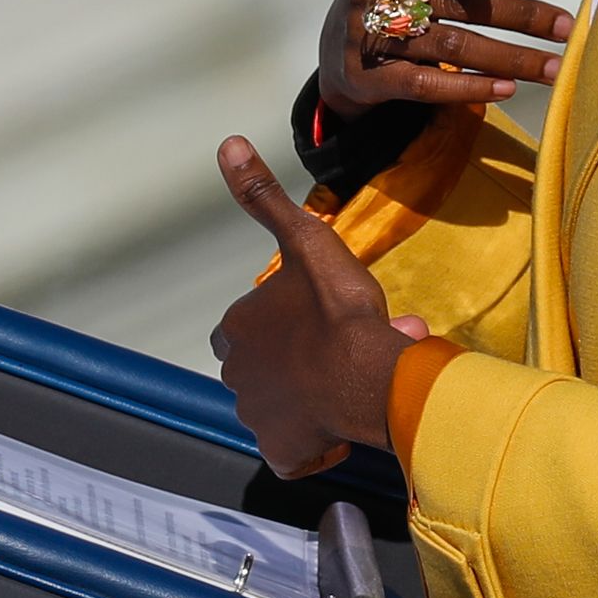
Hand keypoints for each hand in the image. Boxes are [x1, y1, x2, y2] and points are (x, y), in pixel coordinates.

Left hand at [207, 136, 438, 476]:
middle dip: (302, 362)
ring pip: (283, 406)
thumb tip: (227, 144)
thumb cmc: (338, 310)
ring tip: (354, 383)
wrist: (370, 376)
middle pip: (267, 367)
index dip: (284, 324)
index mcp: (236, 328)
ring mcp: (257, 418)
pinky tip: (341, 427)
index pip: (248, 327)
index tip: (318, 321)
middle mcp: (235, 375)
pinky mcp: (282, 453)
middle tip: (345, 350)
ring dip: (312, 398)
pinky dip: (313, 443)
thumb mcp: (305, 240)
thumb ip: (263, 197)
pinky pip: (294, 450)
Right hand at [318, 0, 573, 122]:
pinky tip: (506, 90)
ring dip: (505, 60)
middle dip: (513, 18)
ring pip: (446, 50)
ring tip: (553, 69)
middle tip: (565, 31)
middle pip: (452, 7)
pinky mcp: (370, 80)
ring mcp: (368, 38)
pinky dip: (464, 90)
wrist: (343, 41)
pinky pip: (421, 87)